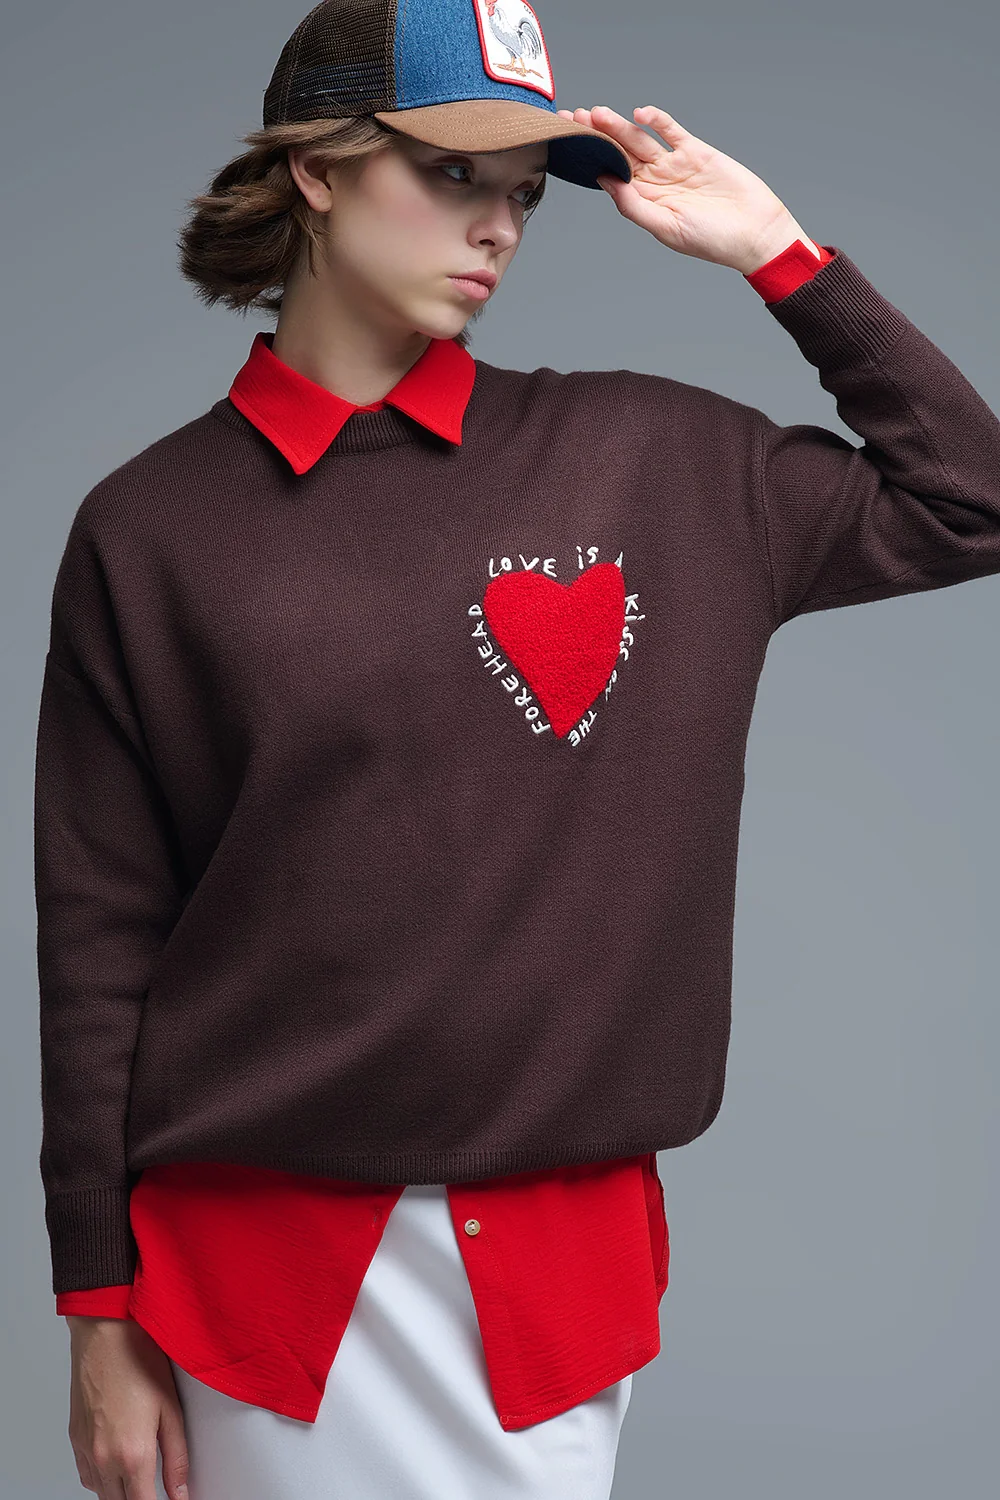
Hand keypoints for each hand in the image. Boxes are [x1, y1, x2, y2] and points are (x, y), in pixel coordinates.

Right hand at [67, 1316, 188, 1499]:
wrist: (105, 1331)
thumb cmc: (138, 1359)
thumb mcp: (171, 1409)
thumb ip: (177, 1457)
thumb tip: (181, 1491)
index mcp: (131, 1455)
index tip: (171, 1499)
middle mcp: (103, 1458)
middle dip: (139, 1498)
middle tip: (156, 1484)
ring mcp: (85, 1449)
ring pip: (101, 1492)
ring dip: (119, 1490)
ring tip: (140, 1474)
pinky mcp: (74, 1437)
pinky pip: (86, 1474)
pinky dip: (101, 1478)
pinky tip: (117, 1462)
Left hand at [557, 104, 820, 273]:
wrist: (755, 232)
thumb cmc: (712, 241)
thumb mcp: (667, 228)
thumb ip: (635, 206)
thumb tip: (605, 182)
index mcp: (644, 203)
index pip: (610, 176)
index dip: (590, 159)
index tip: (569, 144)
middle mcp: (656, 182)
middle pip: (620, 153)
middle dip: (597, 135)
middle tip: (573, 118)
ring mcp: (675, 165)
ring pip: (640, 140)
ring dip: (619, 126)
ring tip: (598, 113)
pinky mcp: (696, 151)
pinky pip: (671, 131)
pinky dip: (657, 120)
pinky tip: (640, 113)